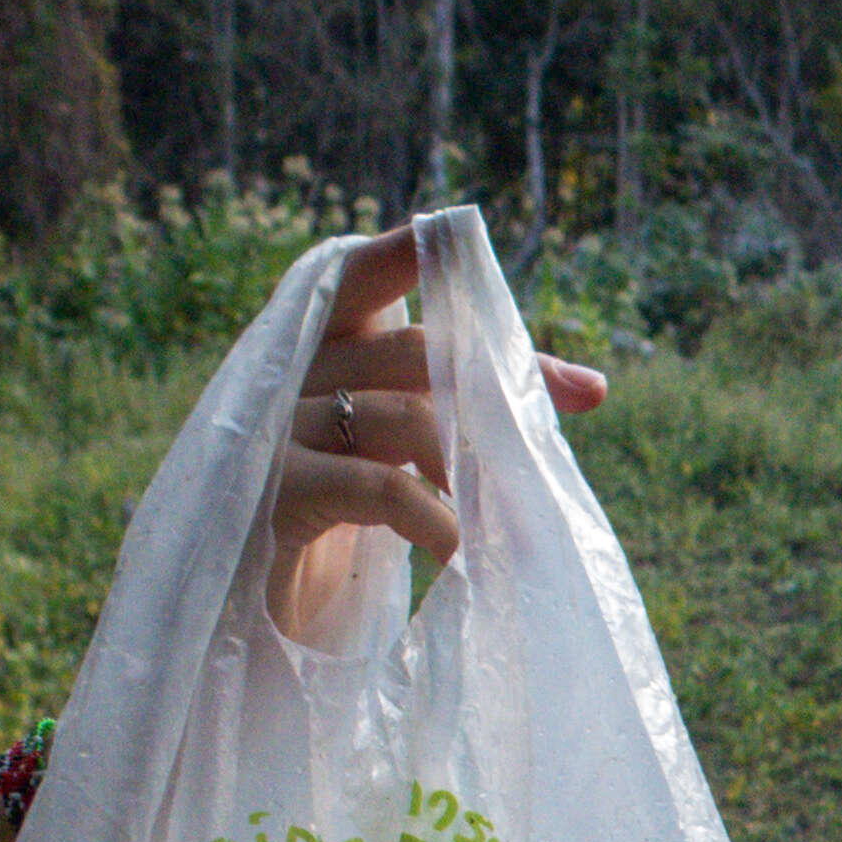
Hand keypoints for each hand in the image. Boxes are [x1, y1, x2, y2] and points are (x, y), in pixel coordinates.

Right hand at [269, 227, 612, 640]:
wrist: (252, 609)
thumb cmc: (341, 524)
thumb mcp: (399, 450)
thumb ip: (463, 407)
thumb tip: (590, 386)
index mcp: (320, 348)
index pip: (363, 274)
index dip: (411, 251)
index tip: (460, 233)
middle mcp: (292, 372)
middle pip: (412, 349)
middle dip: (496, 384)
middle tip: (561, 416)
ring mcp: (277, 429)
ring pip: (405, 416)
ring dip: (474, 463)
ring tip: (517, 513)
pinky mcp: (274, 491)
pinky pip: (379, 487)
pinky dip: (436, 517)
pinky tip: (462, 551)